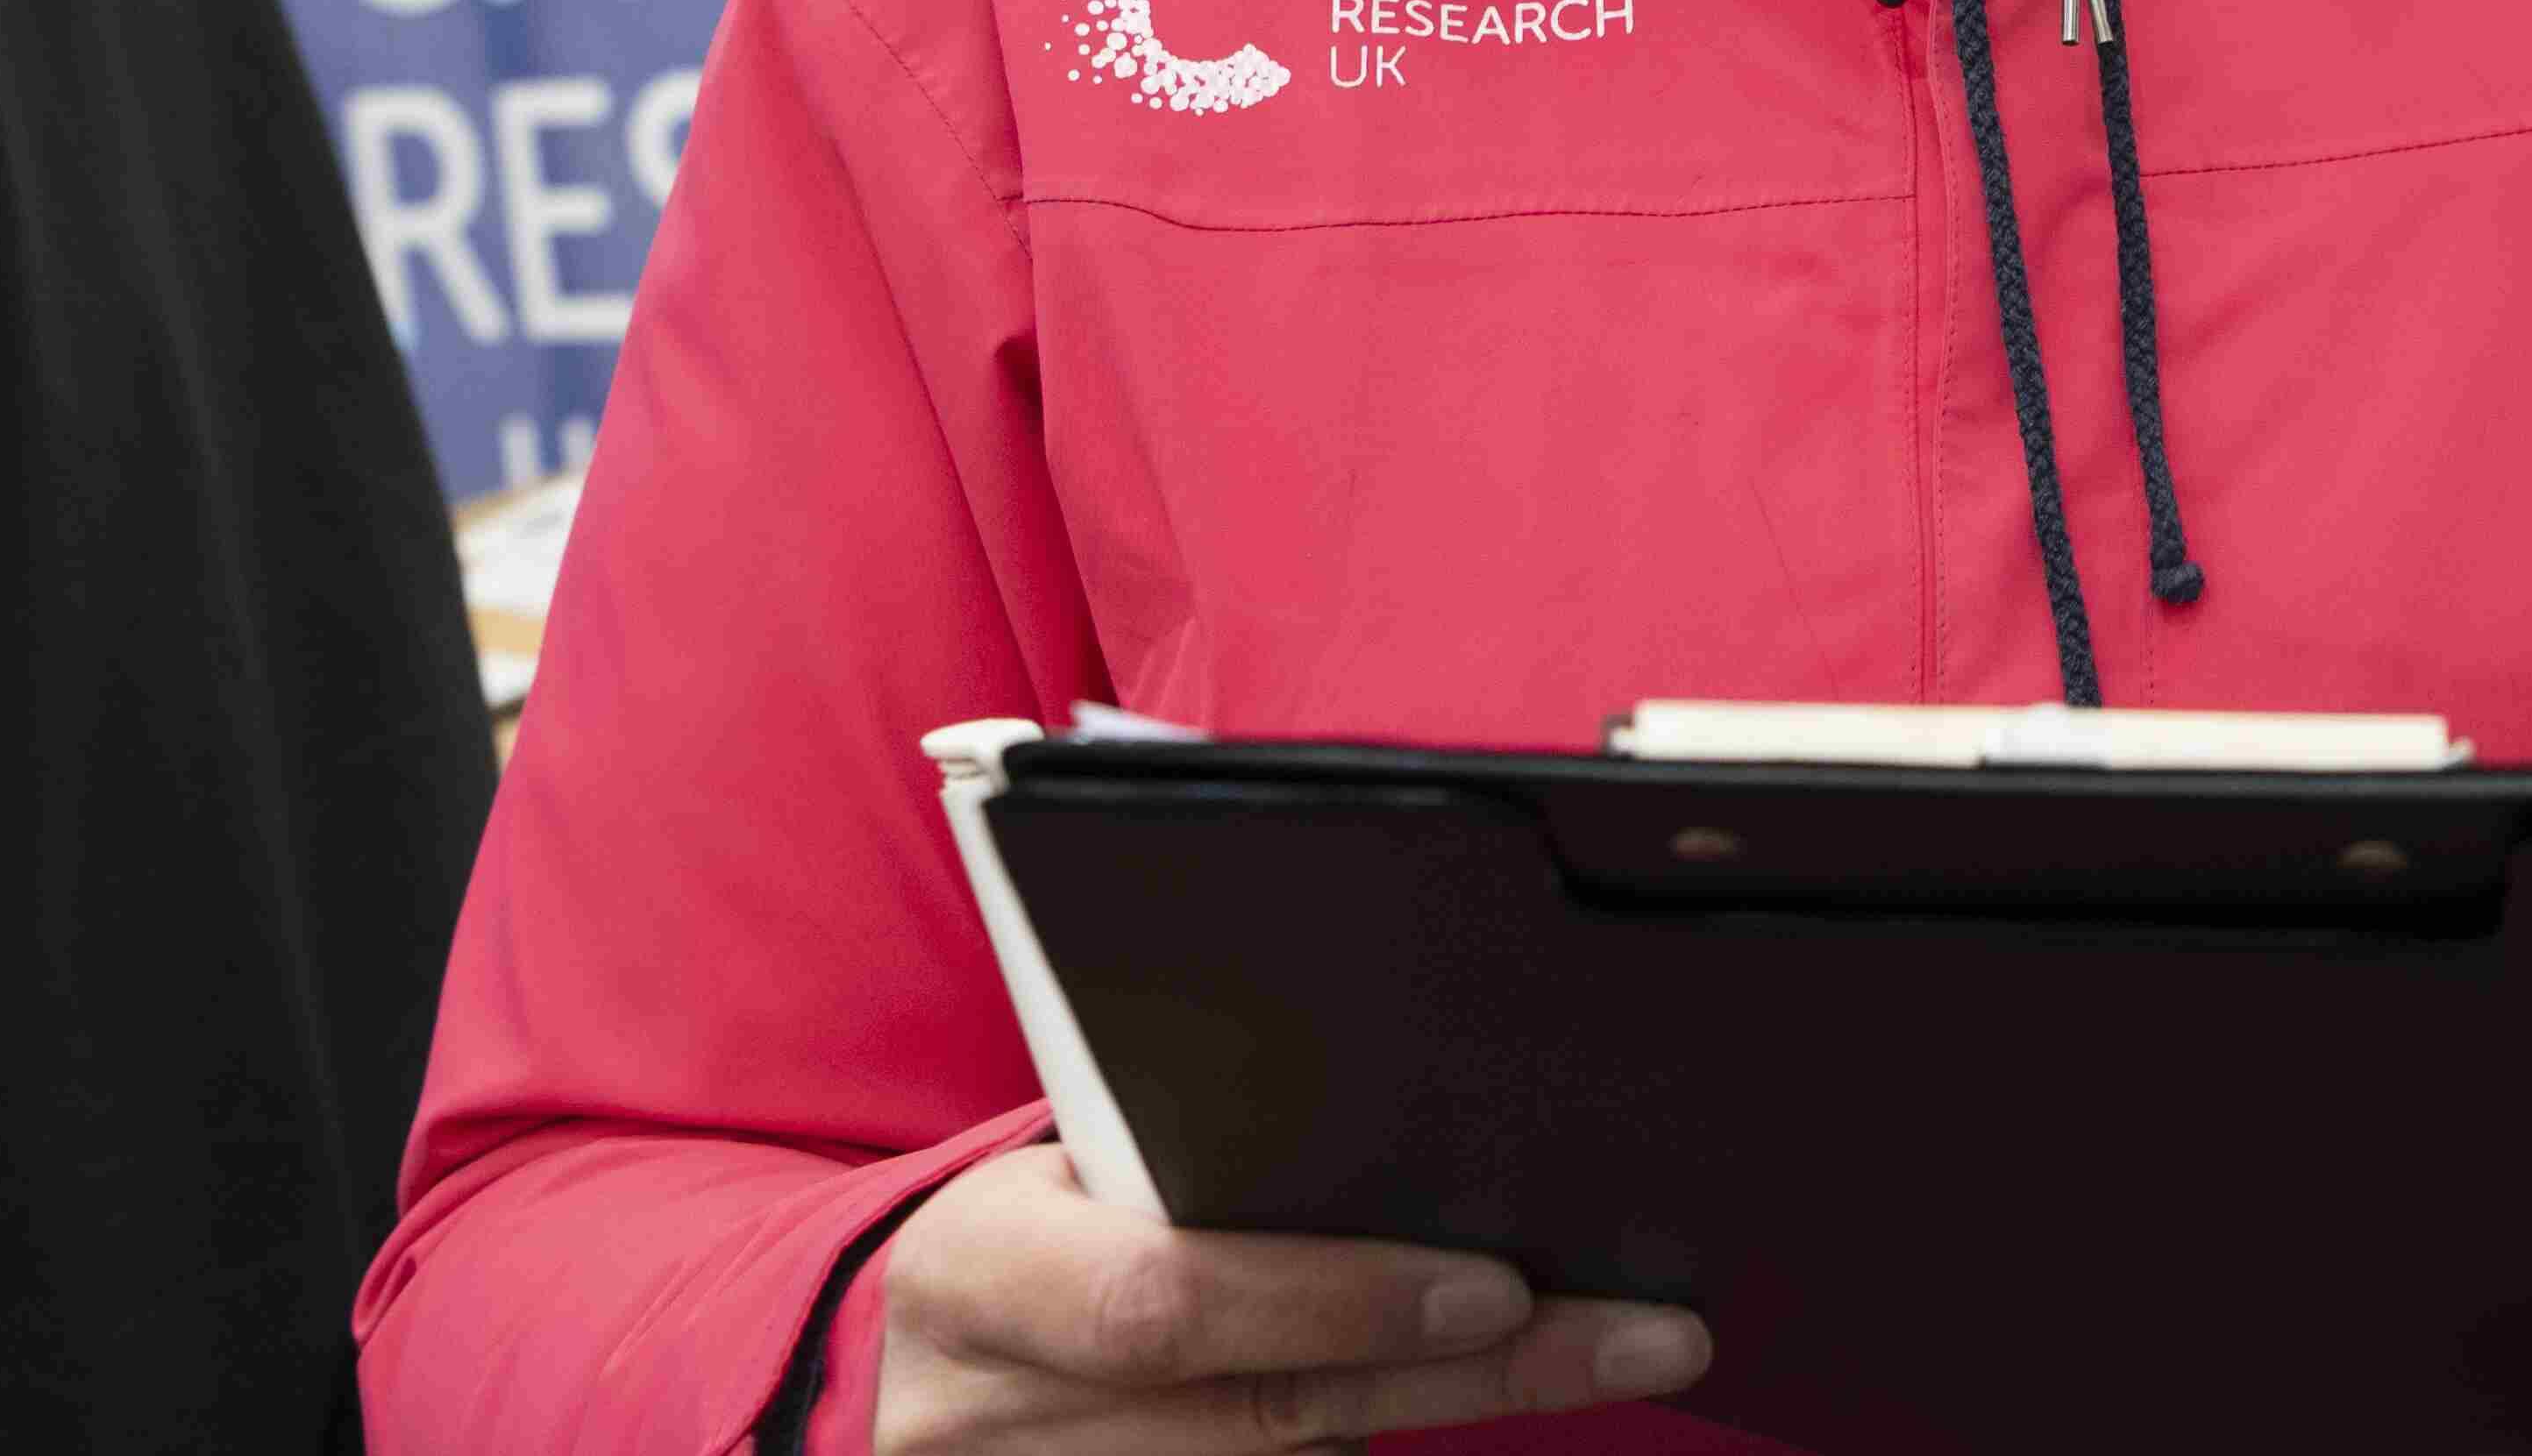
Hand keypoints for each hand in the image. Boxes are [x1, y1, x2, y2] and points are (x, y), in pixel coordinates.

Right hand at [868, 1141, 1705, 1448]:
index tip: (1496, 1286)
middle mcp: (992, 1415)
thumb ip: (1190, 1148)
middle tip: (1646, 1335)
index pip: (1160, 1303)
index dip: (1335, 1301)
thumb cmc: (1015, 1229)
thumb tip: (1422, 1109)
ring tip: (1614, 1354)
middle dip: (1475, 1376)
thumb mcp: (1051, 1168)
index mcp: (974, 1271)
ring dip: (1450, 1420)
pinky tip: (1484, 1399)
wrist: (885, 1363)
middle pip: (1269, 1412)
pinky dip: (1376, 1451)